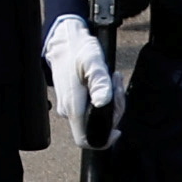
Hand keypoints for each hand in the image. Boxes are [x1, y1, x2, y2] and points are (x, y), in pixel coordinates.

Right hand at [44, 15, 113, 133]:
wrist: (64, 41)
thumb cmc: (78, 50)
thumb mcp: (93, 61)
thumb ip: (100, 82)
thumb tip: (104, 103)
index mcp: (73, 106)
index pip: (85, 139)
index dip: (103, 141)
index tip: (117, 130)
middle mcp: (69, 111)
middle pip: (97, 127)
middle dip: (114, 109)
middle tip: (117, 85)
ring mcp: (70, 106)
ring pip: (96, 116)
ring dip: (112, 101)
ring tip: (113, 79)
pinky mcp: (73, 100)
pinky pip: (92, 107)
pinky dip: (104, 97)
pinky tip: (108, 80)